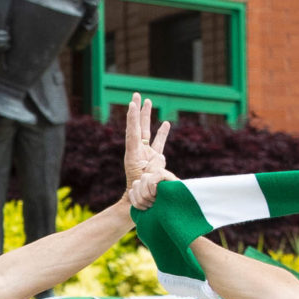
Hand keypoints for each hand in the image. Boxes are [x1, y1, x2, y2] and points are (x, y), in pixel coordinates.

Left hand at [120, 95, 173, 209]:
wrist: (141, 204)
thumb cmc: (142, 193)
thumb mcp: (148, 179)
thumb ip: (155, 165)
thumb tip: (159, 157)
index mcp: (133, 155)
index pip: (133, 133)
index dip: (133, 119)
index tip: (132, 104)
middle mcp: (138, 151)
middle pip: (137, 126)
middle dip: (137, 110)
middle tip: (136, 94)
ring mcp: (145, 154)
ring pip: (146, 131)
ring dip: (147, 116)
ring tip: (148, 101)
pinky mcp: (152, 159)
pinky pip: (158, 143)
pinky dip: (162, 133)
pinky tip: (166, 123)